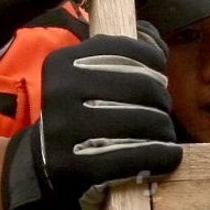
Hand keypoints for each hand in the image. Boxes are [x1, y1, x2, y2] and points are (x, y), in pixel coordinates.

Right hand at [0, 36, 181, 209]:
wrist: (41, 162)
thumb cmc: (78, 112)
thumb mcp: (86, 73)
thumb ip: (124, 52)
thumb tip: (157, 44)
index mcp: (63, 61)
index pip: (128, 50)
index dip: (155, 63)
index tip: (159, 77)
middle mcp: (61, 91)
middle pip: (142, 86)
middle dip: (162, 100)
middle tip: (162, 112)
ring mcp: (66, 130)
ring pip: (145, 121)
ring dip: (164, 129)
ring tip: (163, 134)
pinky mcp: (78, 165)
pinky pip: (137, 156)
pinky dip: (162, 156)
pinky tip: (168, 156)